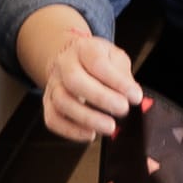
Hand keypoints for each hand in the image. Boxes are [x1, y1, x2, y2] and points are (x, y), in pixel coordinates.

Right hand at [20, 10, 145, 144]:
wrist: (71, 59)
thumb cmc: (97, 61)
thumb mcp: (115, 58)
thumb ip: (123, 75)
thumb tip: (132, 96)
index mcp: (83, 48)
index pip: (97, 62)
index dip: (117, 81)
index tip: (135, 96)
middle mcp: (64, 64)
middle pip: (74, 80)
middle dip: (101, 98)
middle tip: (122, 109)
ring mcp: (53, 84)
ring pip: (61, 102)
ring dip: (87, 118)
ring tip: (109, 126)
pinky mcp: (48, 103)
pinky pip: (53, 119)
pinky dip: (71, 130)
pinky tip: (90, 134)